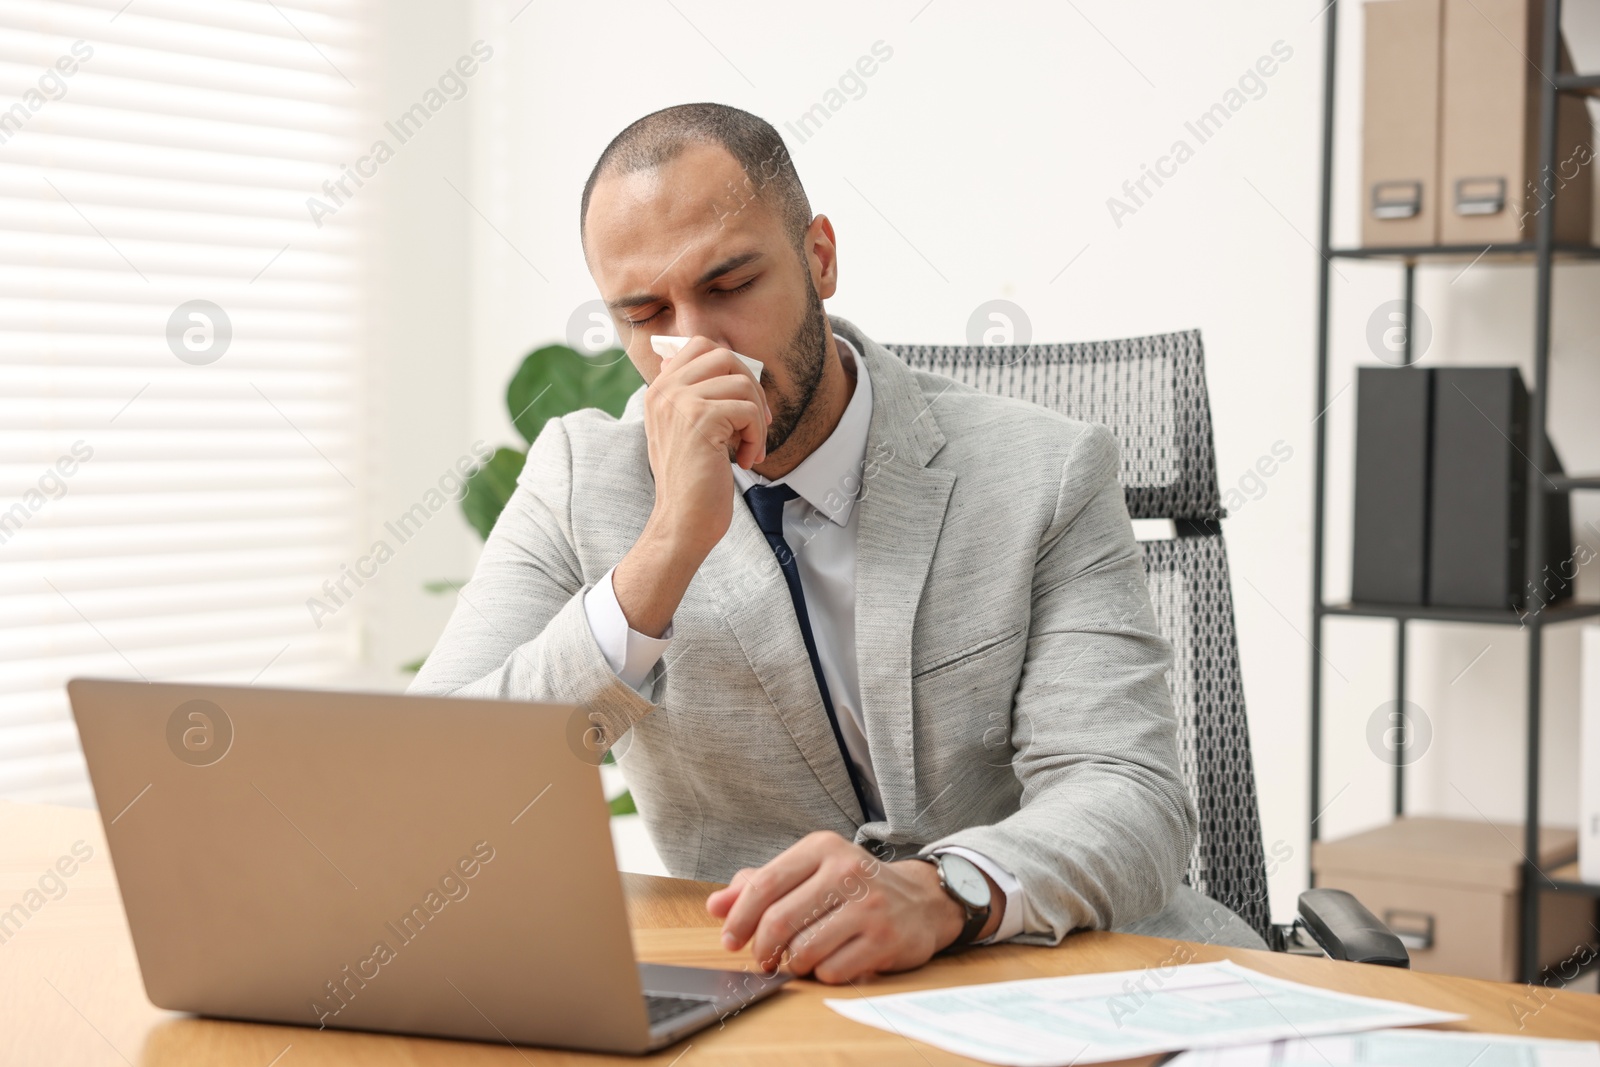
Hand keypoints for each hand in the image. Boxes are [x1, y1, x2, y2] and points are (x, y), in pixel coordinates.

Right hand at [644, 335, 770, 538]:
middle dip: (751, 386)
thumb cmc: (691, 482)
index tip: (741, 402)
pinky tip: (746, 459)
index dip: (732, 368)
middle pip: (724, 355)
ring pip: (742, 384)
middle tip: (756, 421)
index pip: (700, 345)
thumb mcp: (686, 430)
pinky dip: (757, 437)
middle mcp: (665, 390)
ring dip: (758, 418)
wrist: (681, 522)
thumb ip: (698, 395)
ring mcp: (680, 402)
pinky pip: (748, 411)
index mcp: (660, 389)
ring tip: (750, 447)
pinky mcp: (701, 419)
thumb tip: (729, 361)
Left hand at [705, 831, 974, 983]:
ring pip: (803, 949)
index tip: (729, 939)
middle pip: (780, 920)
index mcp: (822, 847)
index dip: (739, 917)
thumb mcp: (809, 873)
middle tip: (761, 958)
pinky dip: (821, 974)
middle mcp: (847, 870)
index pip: (765, 883)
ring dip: (792, 964)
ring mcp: (869, 906)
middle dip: (762, 948)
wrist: (919, 901)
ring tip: (797, 958)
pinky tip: (829, 962)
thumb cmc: (852, 887)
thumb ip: (760, 885)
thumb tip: (715, 906)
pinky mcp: (884, 939)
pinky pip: (831, 971)